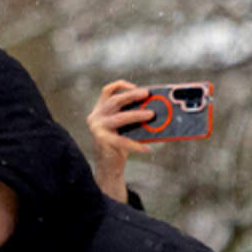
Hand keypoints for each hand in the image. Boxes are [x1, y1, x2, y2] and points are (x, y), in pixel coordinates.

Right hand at [85, 79, 162, 205]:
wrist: (108, 165)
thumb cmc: (119, 144)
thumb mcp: (124, 127)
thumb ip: (132, 116)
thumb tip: (155, 108)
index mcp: (100, 109)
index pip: (108, 91)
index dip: (122, 86)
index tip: (138, 87)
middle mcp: (96, 116)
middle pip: (114, 101)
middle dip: (131, 95)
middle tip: (147, 94)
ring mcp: (97, 128)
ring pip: (120, 117)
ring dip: (137, 115)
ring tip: (151, 115)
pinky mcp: (102, 140)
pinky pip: (123, 141)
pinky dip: (137, 145)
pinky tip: (148, 149)